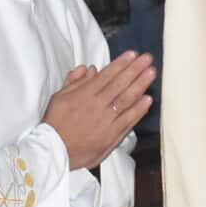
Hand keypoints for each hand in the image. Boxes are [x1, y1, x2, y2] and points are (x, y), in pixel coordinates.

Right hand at [43, 52, 155, 170]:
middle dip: (135, 69)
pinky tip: (148, 99)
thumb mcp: (58, 98)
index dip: (121, 64)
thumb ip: (74, 82)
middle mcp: (97, 106)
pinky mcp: (112, 136)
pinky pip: (128, 120)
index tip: (132, 54)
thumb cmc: (55, 124)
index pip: (107, 75)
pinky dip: (139, 110)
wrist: (54, 151)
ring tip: (151, 73)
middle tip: (147, 59)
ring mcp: (106, 121)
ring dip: (140, 85)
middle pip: (120, 84)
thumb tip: (88, 68)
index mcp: (84, 95)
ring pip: (126, 100)